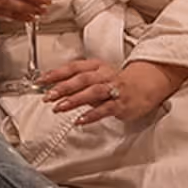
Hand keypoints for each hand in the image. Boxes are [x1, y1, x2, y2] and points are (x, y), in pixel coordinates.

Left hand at [41, 59, 187, 124]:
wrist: (145, 85)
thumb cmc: (116, 82)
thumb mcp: (96, 77)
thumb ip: (77, 82)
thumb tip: (53, 88)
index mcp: (96, 66)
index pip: (73, 67)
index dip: (56, 73)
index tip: (41, 81)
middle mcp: (104, 75)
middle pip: (81, 79)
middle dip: (63, 88)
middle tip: (48, 96)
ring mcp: (114, 89)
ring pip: (92, 92)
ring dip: (75, 100)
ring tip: (60, 108)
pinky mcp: (121, 104)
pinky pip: (105, 109)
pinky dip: (91, 115)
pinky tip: (80, 120)